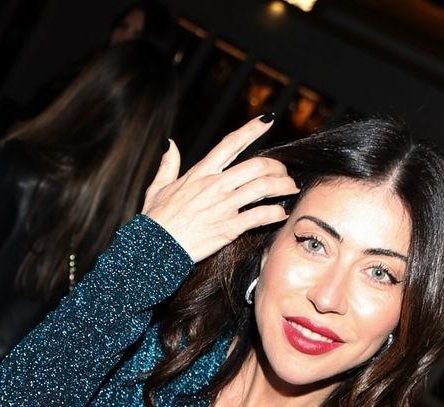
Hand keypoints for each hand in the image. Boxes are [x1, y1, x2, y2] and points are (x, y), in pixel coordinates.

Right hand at [142, 117, 298, 262]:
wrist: (153, 248)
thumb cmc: (155, 221)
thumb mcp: (158, 187)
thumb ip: (168, 164)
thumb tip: (169, 143)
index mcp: (200, 173)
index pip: (231, 143)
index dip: (252, 129)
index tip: (267, 120)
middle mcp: (215, 185)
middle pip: (257, 165)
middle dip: (276, 167)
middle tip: (283, 174)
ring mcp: (223, 206)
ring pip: (263, 187)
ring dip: (282, 187)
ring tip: (290, 190)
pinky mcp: (228, 228)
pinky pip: (259, 216)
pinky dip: (274, 213)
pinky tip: (280, 214)